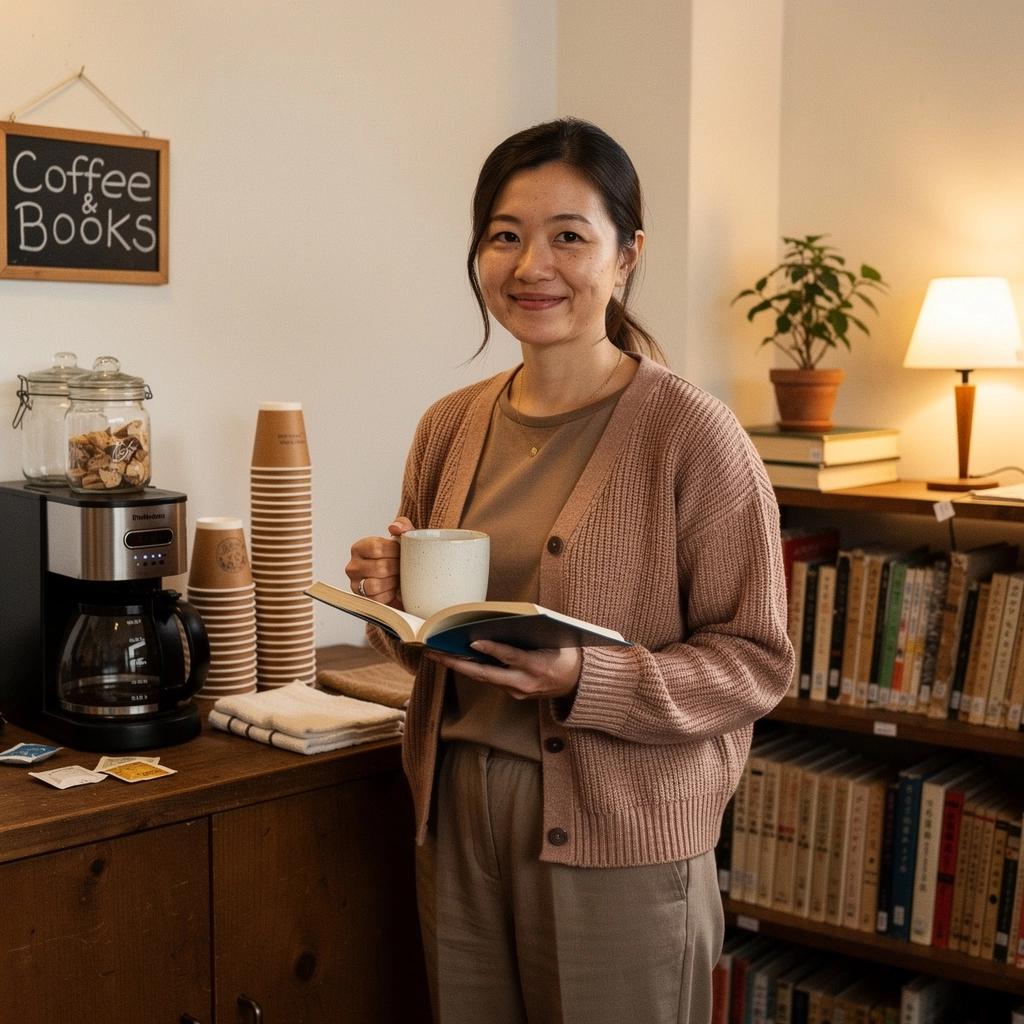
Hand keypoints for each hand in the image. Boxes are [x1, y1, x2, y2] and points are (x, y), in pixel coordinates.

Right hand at [345, 516, 413, 606]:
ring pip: (374, 585)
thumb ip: (403, 526)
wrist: (404, 580)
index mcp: (359, 548)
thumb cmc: (401, 557)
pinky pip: (376, 600)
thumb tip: (394, 527)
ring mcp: (355, 585)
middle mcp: (353, 566)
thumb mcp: (404, 538)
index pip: (376, 547)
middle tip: (403, 567)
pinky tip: (393, 589)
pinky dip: (389, 595)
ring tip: (398, 578)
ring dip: (392, 582)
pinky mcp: (362, 601)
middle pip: (379, 568)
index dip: (394, 551)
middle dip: (397, 568)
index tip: (401, 553)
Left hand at [425, 641, 582, 699]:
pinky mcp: (513, 695)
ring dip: (460, 666)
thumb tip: (504, 620)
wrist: (577, 683)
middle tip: (435, 653)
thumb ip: (530, 633)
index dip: (492, 650)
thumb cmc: (565, 654)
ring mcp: (517, 692)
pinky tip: (458, 659)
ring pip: (484, 678)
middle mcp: (524, 684)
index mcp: (537, 666)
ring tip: (438, 654)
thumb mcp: (554, 640)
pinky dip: (474, 669)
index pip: (510, 657)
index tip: (472, 642)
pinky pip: (490, 680)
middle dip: (457, 663)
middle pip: (486, 674)